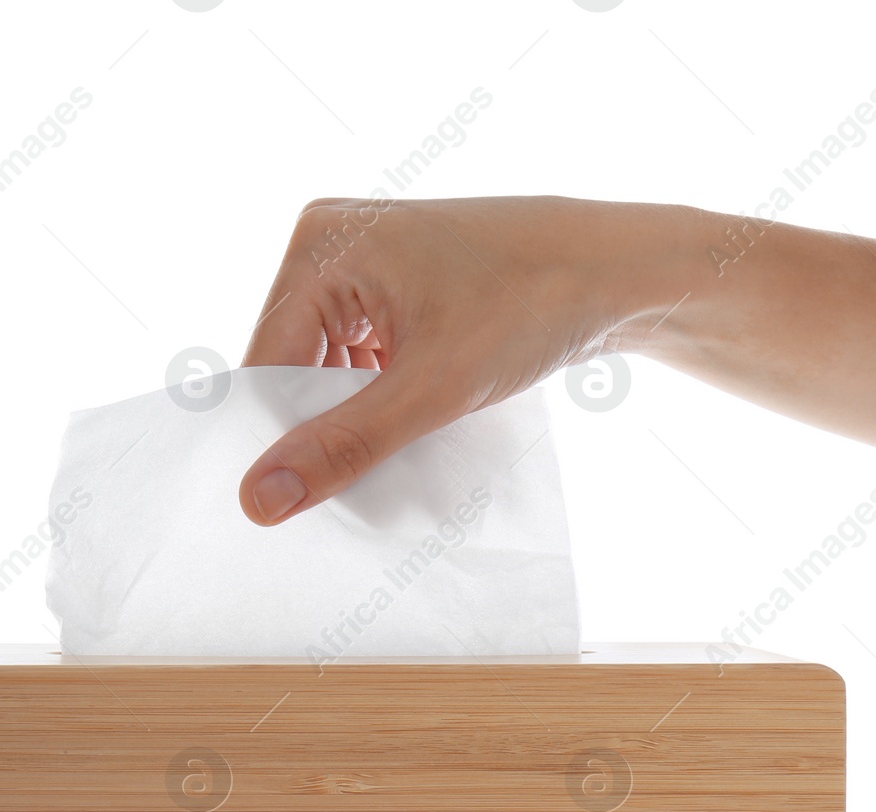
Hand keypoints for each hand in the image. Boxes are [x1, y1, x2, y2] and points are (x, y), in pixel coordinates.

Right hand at [235, 196, 676, 524]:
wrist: (617, 271)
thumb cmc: (534, 303)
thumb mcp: (433, 388)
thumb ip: (343, 446)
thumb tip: (258, 501)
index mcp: (320, 244)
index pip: (264, 364)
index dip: (277, 437)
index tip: (291, 506)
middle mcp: (329, 241)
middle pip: (290, 365)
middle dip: (318, 426)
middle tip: (349, 487)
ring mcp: (360, 262)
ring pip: (325, 368)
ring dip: (350, 417)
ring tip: (393, 449)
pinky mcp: (392, 286)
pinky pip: (358, 357)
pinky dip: (376, 398)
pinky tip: (407, 427)